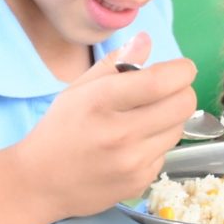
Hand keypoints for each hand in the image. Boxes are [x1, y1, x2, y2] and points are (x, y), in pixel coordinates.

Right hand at [16, 32, 197, 217]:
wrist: (41, 182)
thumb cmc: (61, 127)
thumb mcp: (79, 88)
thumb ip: (115, 62)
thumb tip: (146, 39)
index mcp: (102, 101)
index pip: (160, 81)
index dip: (181, 70)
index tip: (181, 68)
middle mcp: (120, 133)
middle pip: (183, 104)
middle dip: (182, 91)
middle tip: (168, 90)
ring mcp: (132, 162)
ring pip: (178, 128)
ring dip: (170, 118)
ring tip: (146, 118)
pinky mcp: (140, 183)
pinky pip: (166, 153)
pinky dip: (157, 143)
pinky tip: (135, 144)